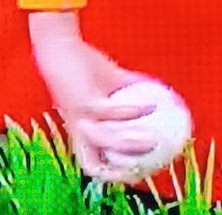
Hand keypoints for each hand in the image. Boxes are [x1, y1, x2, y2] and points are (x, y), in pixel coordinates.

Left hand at [27, 15, 161, 181]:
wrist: (59, 45)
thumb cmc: (83, 64)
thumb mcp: (112, 82)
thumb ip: (133, 90)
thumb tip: (161, 95)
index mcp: (83, 130)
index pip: (94, 164)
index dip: (114, 176)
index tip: (143, 171)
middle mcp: (78, 128)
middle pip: (92, 165)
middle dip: (117, 175)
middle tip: (147, 168)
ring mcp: (79, 116)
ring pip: (105, 140)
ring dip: (131, 144)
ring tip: (156, 140)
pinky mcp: (82, 101)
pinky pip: (112, 111)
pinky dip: (133, 110)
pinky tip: (153, 104)